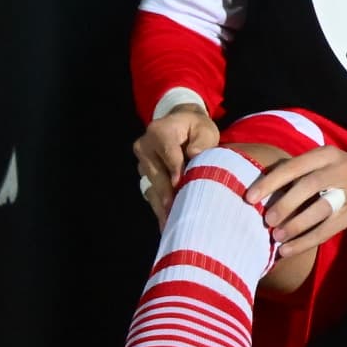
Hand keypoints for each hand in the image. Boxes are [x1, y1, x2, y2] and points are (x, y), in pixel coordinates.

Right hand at [134, 102, 220, 217]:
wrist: (180, 125)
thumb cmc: (195, 128)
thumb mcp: (205, 130)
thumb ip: (202, 141)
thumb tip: (195, 154)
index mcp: (159, 131)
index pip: (169, 154)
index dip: (175, 170)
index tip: (179, 184)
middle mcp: (145, 146)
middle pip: (157, 173)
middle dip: (168, 193)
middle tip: (177, 212)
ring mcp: (141, 162)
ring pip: (152, 185)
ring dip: (162, 204)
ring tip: (172, 222)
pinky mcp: (144, 175)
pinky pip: (151, 192)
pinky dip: (160, 206)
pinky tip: (167, 221)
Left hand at [251, 142, 346, 264]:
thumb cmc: (332, 173)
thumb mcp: (319, 163)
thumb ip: (294, 173)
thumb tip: (257, 193)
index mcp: (326, 154)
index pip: (295, 166)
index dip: (271, 182)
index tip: (250, 198)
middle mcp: (341, 169)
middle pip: (311, 185)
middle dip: (286, 204)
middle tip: (266, 220)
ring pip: (322, 209)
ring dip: (296, 225)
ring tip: (277, 237)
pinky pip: (328, 230)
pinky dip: (305, 241)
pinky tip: (287, 250)